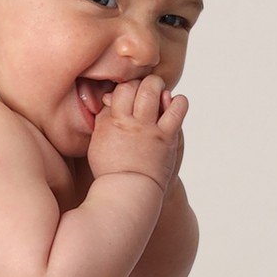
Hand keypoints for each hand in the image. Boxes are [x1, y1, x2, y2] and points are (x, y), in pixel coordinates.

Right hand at [87, 74, 187, 193]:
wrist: (129, 193)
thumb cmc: (111, 169)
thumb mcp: (98, 142)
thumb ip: (103, 119)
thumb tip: (108, 98)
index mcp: (113, 122)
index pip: (121, 89)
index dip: (126, 86)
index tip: (129, 91)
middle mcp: (131, 122)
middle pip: (137, 86)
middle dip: (142, 82)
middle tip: (145, 87)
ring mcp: (150, 129)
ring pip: (155, 91)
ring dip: (158, 86)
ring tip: (158, 91)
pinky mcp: (167, 138)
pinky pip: (176, 110)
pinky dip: (178, 102)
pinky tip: (174, 104)